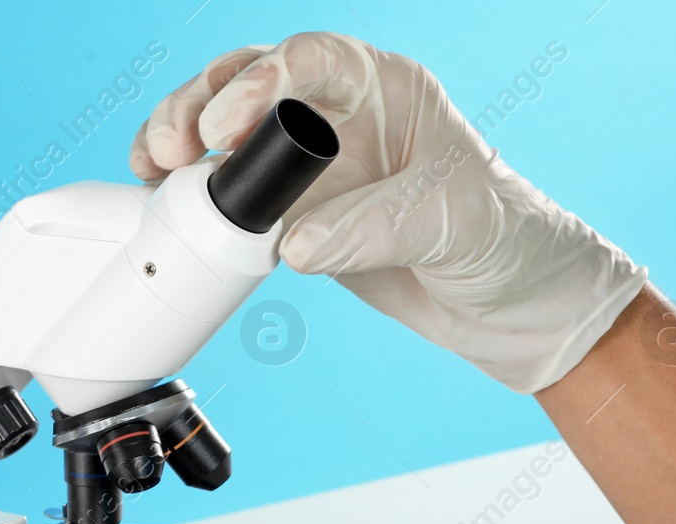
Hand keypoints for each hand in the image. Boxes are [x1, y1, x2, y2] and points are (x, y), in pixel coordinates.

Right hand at [132, 32, 646, 392]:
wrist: (521, 310)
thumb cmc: (512, 242)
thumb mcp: (453, 222)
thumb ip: (374, 226)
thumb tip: (292, 243)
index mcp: (386, 89)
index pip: (309, 62)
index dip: (258, 83)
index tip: (225, 129)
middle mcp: (341, 119)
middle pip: (249, 86)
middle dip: (199, 106)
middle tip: (172, 148)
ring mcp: (314, 172)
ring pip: (228, 140)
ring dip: (182, 146)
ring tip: (154, 169)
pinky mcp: (297, 223)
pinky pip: (233, 203)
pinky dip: (195, 203)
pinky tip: (166, 206)